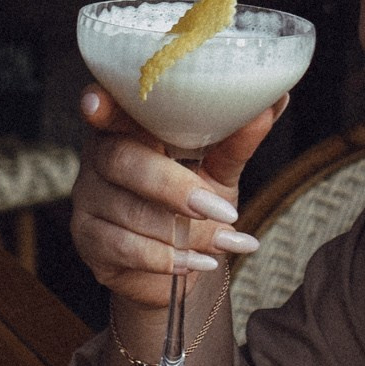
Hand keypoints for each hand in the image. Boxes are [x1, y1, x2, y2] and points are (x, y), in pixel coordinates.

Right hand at [67, 85, 278, 308]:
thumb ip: (236, 139)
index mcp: (129, 126)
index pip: (107, 106)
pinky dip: (167, 258)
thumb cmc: (195, 203)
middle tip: (220, 209)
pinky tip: (199, 262)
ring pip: (128, 211)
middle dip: (174, 186)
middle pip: (121, 160)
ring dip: (185, 233)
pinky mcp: (88, 239)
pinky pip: (123, 247)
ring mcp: (88, 199)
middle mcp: (99, 157)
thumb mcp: (218, 168)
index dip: (101, 104)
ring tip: (226, 241)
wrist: (181, 265)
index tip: (97, 104)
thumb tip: (276, 100)